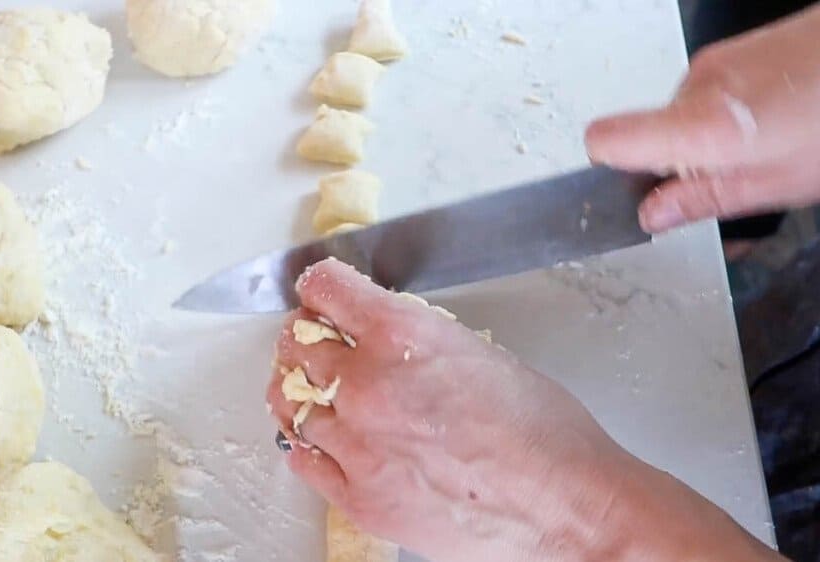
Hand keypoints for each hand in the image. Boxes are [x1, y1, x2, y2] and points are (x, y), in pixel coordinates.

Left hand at [267, 259, 784, 561]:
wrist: (567, 505)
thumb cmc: (543, 432)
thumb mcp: (475, 351)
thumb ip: (411, 339)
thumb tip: (374, 335)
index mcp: (401, 334)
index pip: (325, 288)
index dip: (320, 288)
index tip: (318, 294)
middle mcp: (368, 383)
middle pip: (298, 344)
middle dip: (306, 338)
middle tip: (315, 342)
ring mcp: (357, 444)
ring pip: (292, 404)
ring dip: (302, 393)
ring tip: (314, 392)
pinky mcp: (358, 497)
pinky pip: (303, 459)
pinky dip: (309, 446)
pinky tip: (323, 440)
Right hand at [585, 5, 819, 232]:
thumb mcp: (780, 183)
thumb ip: (704, 199)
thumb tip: (652, 214)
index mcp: (701, 126)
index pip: (606, 141)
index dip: (610, 170)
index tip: (638, 190)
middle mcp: (696, 87)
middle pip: (648, 134)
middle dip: (679, 162)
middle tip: (733, 178)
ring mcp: (713, 64)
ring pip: (681, 116)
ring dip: (709, 139)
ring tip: (768, 146)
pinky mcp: (731, 52)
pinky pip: (706, 94)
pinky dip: (728, 115)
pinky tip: (775, 121)